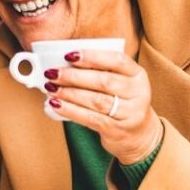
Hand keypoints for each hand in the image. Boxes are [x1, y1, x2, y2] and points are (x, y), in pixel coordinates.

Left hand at [45, 49, 162, 163]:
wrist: (138, 134)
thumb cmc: (121, 102)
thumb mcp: (120, 83)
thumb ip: (100, 71)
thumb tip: (62, 64)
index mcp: (138, 74)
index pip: (117, 60)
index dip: (92, 56)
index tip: (68, 55)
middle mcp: (138, 92)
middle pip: (104, 81)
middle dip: (74, 76)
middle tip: (52, 73)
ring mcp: (130, 113)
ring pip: (96, 100)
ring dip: (69, 93)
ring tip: (51, 88)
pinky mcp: (118, 130)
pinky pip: (91, 118)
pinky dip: (70, 110)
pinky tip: (56, 104)